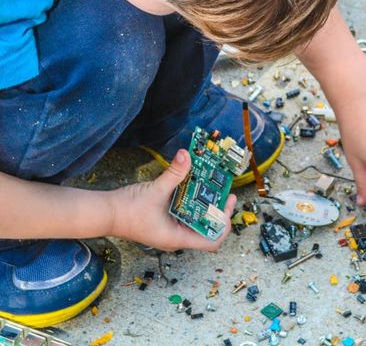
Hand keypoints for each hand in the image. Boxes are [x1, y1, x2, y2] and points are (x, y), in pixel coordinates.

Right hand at [109, 149, 235, 250]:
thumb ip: (174, 173)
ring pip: (196, 221)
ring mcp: (170, 230)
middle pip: (207, 229)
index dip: (223, 225)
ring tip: (214, 188)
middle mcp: (176, 237)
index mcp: (177, 238)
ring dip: (206, 207)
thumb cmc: (128, 210)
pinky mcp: (165, 222)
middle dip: (218, 212)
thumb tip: (186, 155)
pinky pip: (185, 215)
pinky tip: (195, 188)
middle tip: (226, 193)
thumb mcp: (156, 190)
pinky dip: (193, 203)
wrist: (106, 213)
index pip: (211, 241)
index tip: (227, 206)